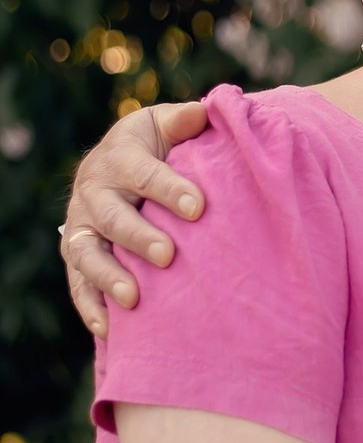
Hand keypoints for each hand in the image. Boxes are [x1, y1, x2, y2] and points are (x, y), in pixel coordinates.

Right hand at [62, 101, 209, 335]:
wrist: (117, 163)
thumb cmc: (154, 145)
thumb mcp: (164, 125)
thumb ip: (183, 121)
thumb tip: (204, 112)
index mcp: (120, 157)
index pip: (144, 173)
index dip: (169, 189)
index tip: (199, 207)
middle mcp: (94, 192)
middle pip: (112, 217)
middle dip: (138, 237)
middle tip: (168, 255)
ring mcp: (82, 226)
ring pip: (87, 254)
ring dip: (108, 277)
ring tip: (133, 298)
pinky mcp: (78, 255)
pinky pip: (78, 284)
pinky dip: (90, 307)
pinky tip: (109, 331)